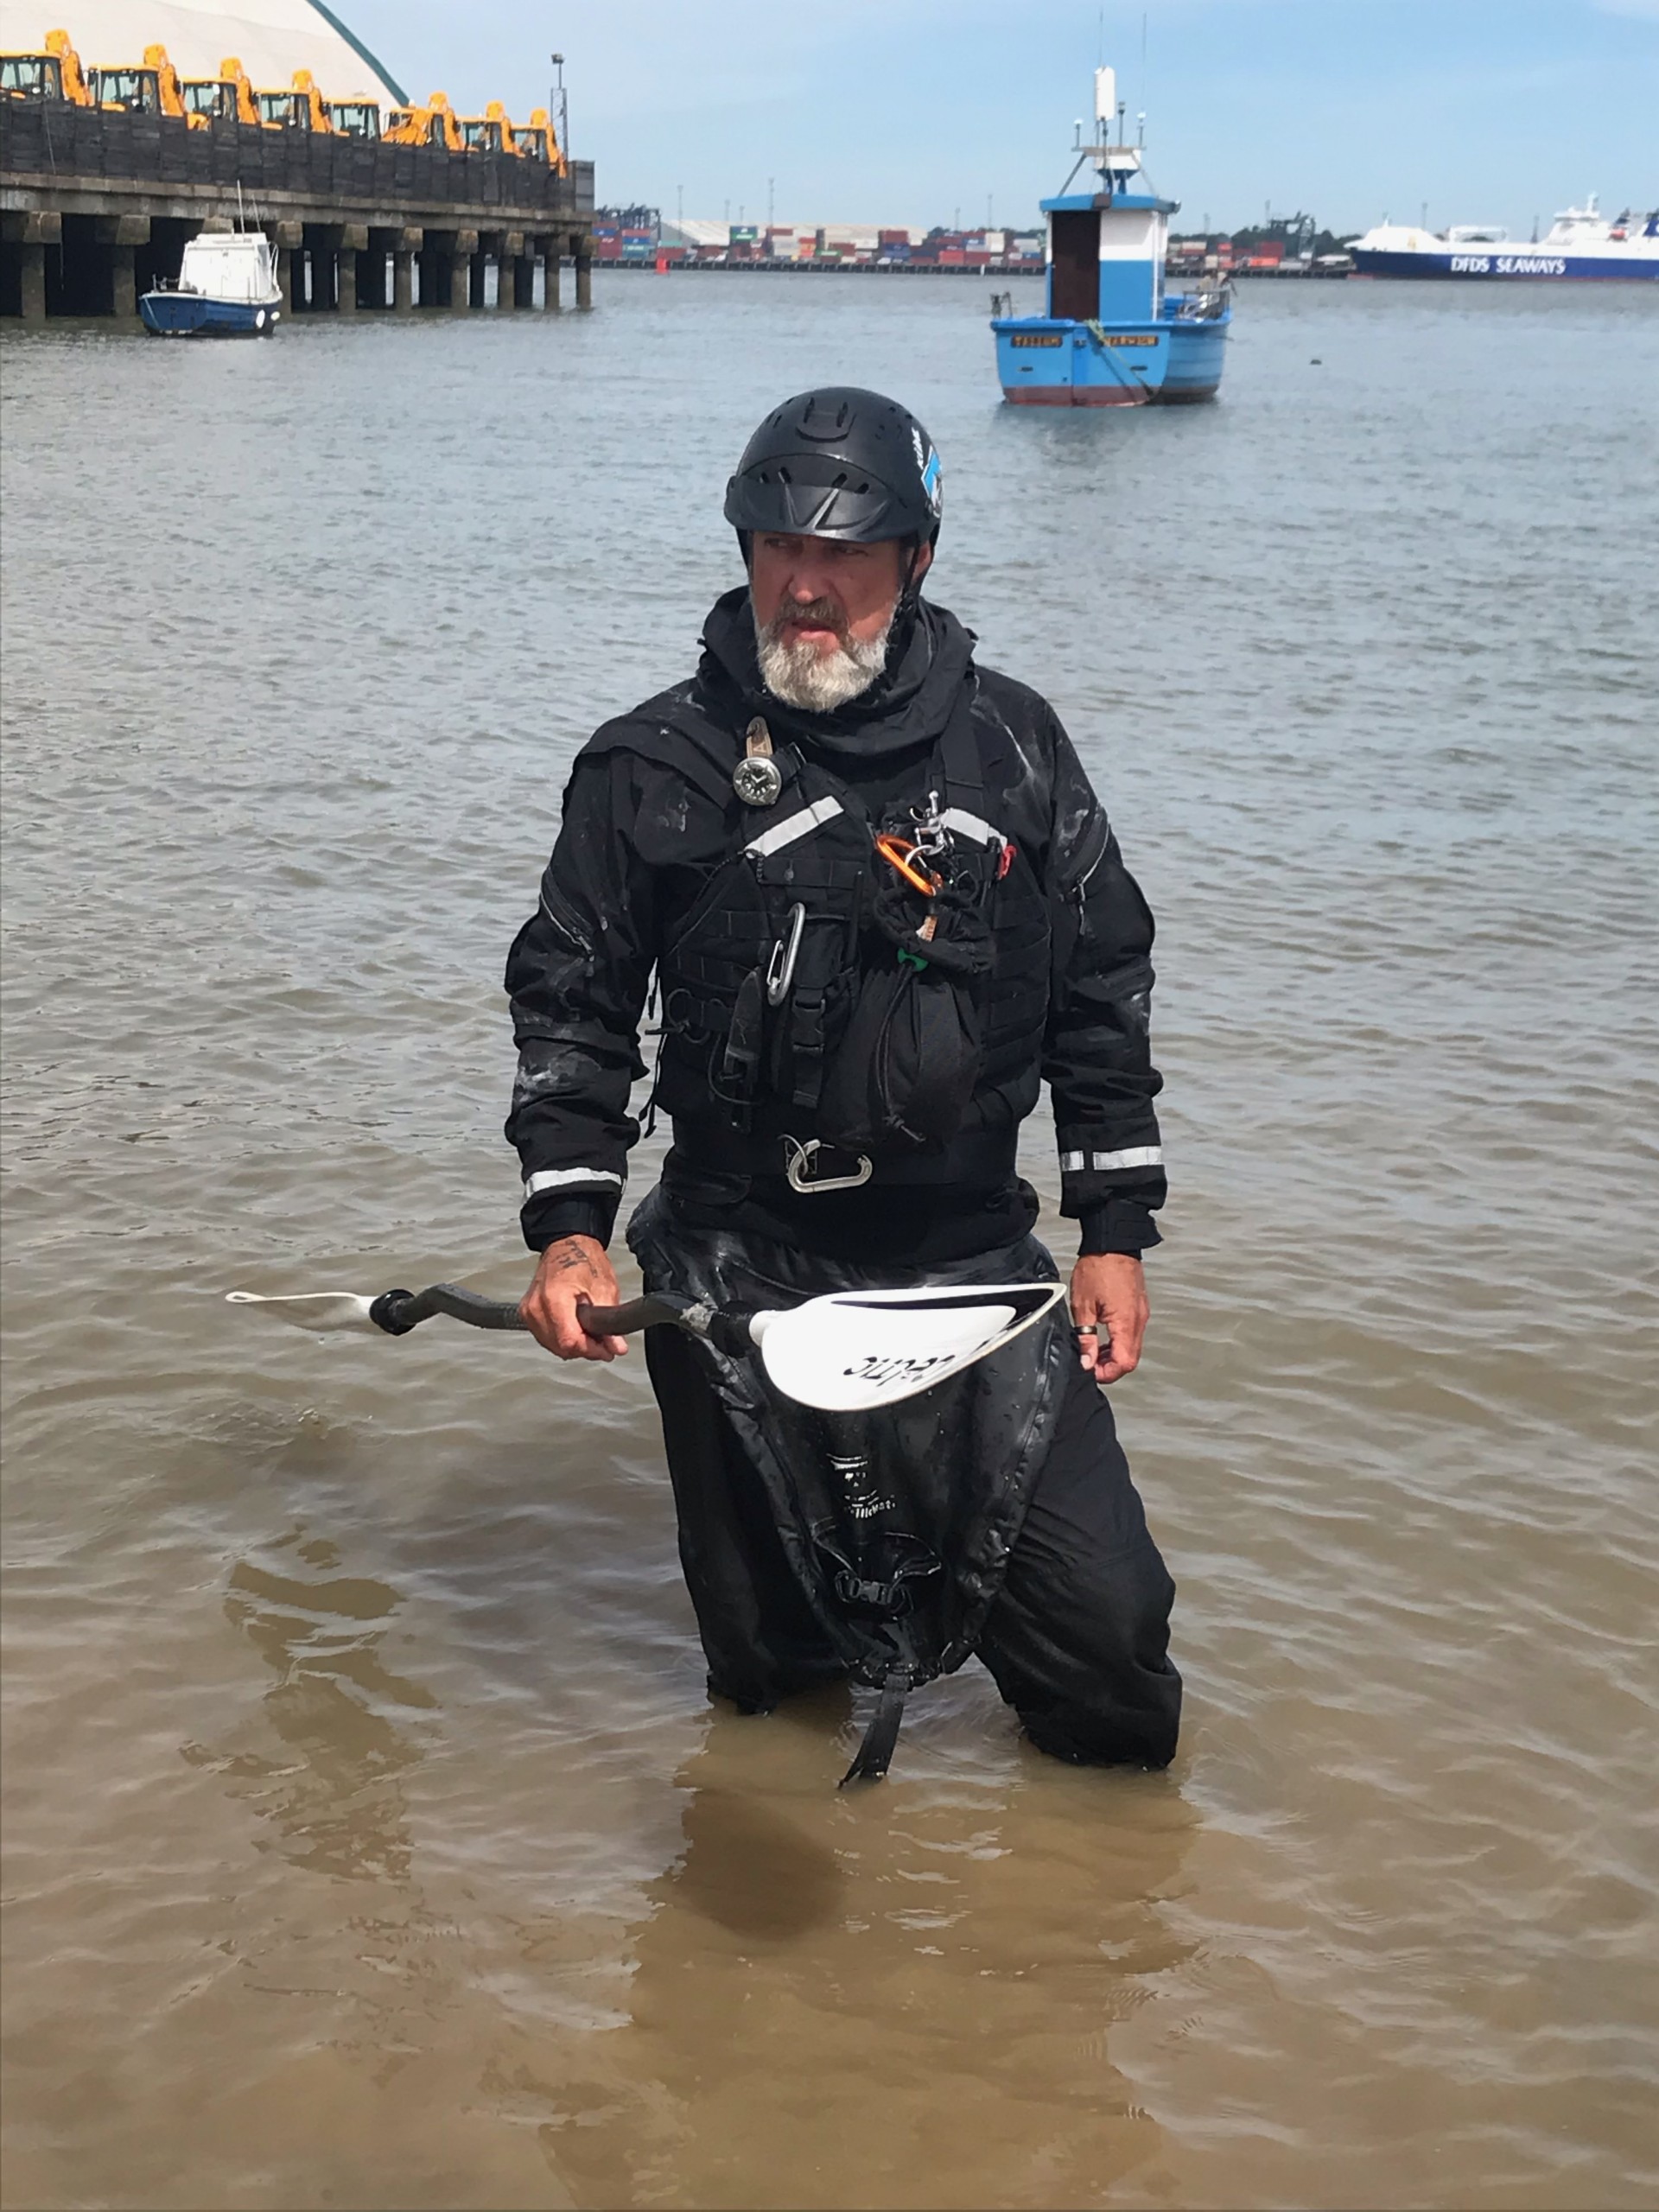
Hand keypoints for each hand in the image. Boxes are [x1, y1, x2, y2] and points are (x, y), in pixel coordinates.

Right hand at [519, 1234, 628, 1360]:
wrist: (567, 1244)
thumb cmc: (583, 1259)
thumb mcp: (604, 1289)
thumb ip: (609, 1322)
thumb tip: (616, 1346)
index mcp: (554, 1298)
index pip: (569, 1341)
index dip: (591, 1350)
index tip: (606, 1351)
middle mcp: (535, 1306)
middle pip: (560, 1347)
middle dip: (584, 1349)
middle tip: (603, 1343)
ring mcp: (528, 1310)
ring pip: (552, 1346)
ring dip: (573, 1345)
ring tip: (590, 1333)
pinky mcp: (527, 1313)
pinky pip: (545, 1337)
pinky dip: (561, 1338)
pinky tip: (575, 1329)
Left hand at [1069, 1253, 1148, 1384]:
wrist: (1113, 1242)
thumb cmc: (1097, 1268)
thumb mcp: (1083, 1305)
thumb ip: (1086, 1337)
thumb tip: (1087, 1362)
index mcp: (1126, 1322)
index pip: (1124, 1363)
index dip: (1106, 1373)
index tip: (1089, 1370)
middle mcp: (1139, 1321)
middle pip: (1130, 1359)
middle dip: (1110, 1367)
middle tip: (1089, 1362)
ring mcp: (1141, 1314)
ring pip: (1132, 1348)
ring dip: (1114, 1355)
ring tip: (1092, 1350)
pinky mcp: (1139, 1307)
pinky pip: (1133, 1334)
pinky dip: (1119, 1342)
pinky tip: (1103, 1336)